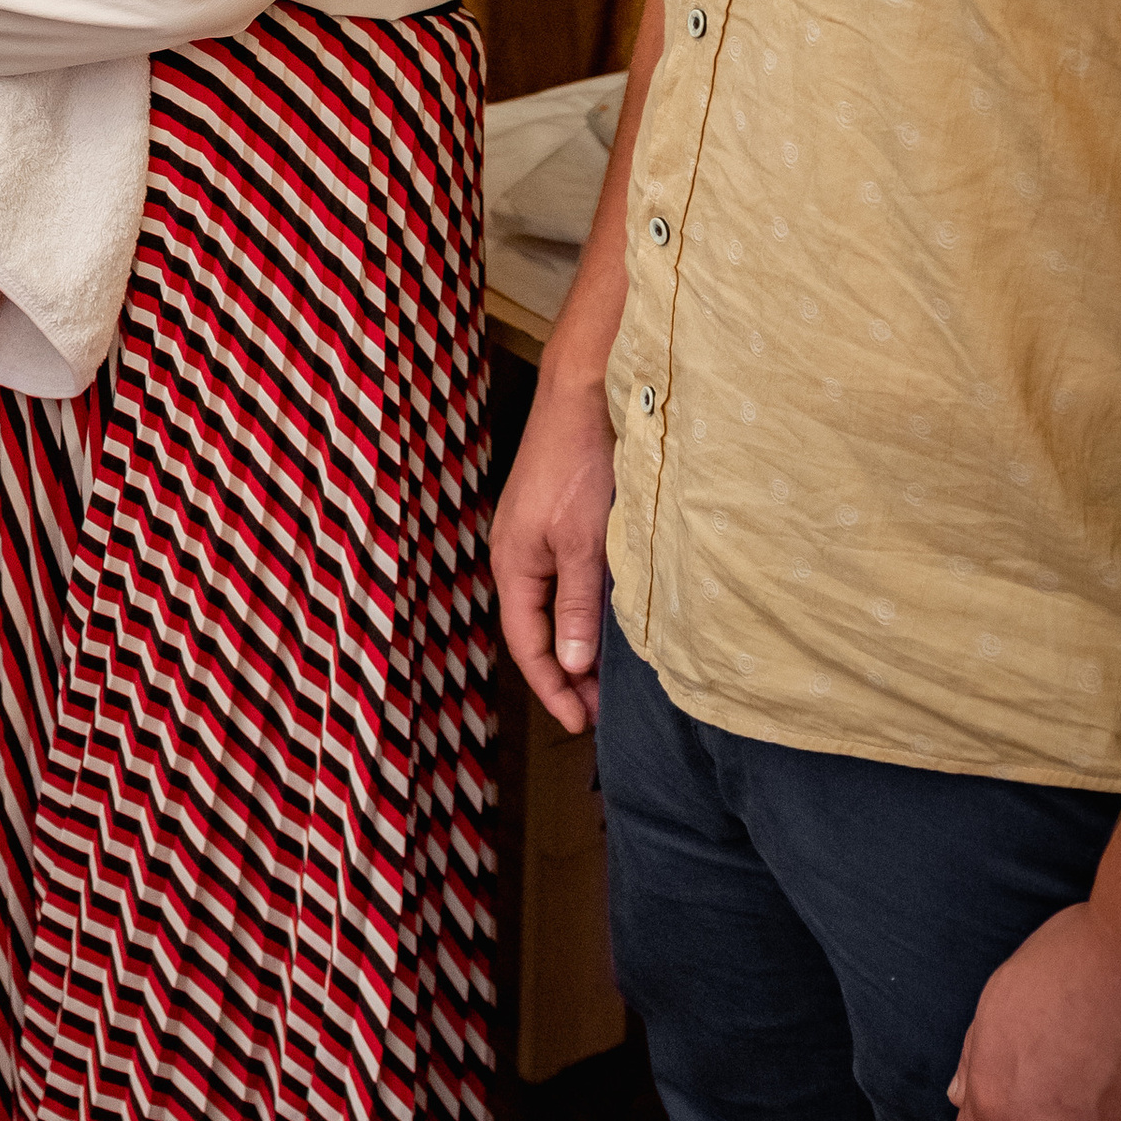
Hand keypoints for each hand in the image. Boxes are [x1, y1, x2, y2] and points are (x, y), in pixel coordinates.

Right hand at [490, 355, 617, 733]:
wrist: (583, 394)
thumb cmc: (579, 464)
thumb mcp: (583, 542)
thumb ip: (578, 605)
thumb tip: (574, 667)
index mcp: (513, 565)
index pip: (528, 645)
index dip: (554, 688)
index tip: (582, 725)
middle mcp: (515, 554)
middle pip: (535, 630)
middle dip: (564, 674)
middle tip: (600, 712)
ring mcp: (531, 535)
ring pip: (549, 606)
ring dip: (575, 642)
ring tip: (607, 676)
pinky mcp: (551, 519)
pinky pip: (560, 581)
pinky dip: (580, 610)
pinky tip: (607, 618)